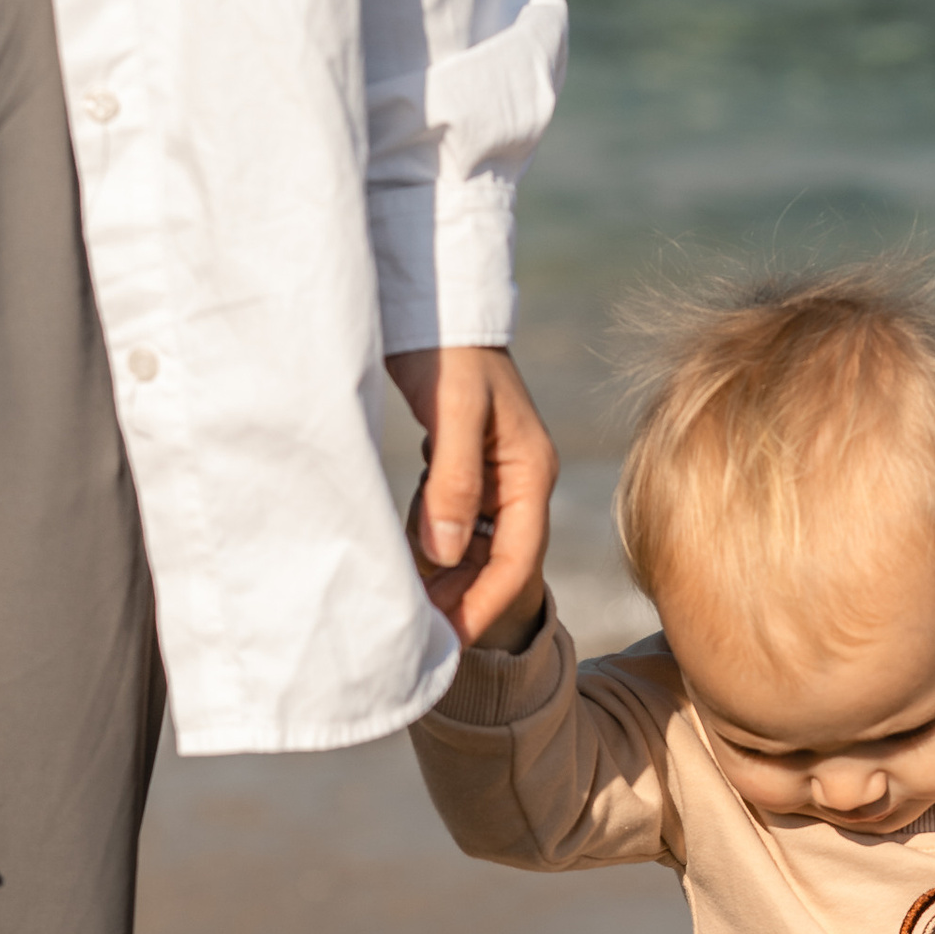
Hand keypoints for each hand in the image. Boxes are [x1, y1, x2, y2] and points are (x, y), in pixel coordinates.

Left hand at [385, 345, 556, 648]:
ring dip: (445, 577)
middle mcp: (519, 480)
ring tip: (408, 603)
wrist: (430, 294)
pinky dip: (431, 545)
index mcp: (529, 472)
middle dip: (462, 598)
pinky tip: (405, 557)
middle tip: (419, 631)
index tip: (450, 639)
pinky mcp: (465, 464)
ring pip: (475, 545)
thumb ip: (452, 483)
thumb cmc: (445, 347)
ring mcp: (493, 473)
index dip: (485, 604)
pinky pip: (454, 521)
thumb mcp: (451, 411)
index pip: (518, 559)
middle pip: (498, 561)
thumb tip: (447, 555)